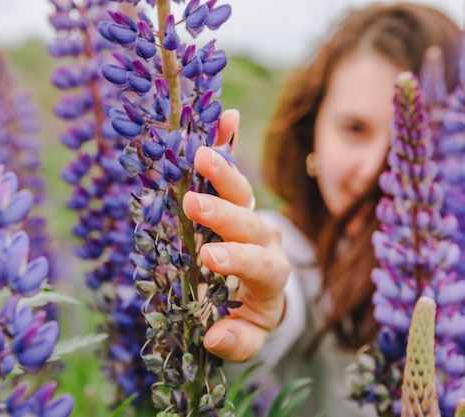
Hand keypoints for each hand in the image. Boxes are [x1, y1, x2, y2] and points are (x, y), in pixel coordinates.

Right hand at [182, 109, 289, 361]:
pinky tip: (226, 115)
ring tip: (200, 152)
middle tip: (194, 204)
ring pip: (244, 191)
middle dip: (223, 213)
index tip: (209, 257)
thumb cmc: (250, 316)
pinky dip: (231, 144)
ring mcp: (253, 215)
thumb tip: (216, 337)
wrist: (261, 290)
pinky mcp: (239, 201)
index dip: (237, 259)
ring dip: (224, 171)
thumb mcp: (249, 337)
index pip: (259, 264)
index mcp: (271, 275)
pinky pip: (236, 169)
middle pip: (251, 222)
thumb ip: (238, 341)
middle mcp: (266, 240)